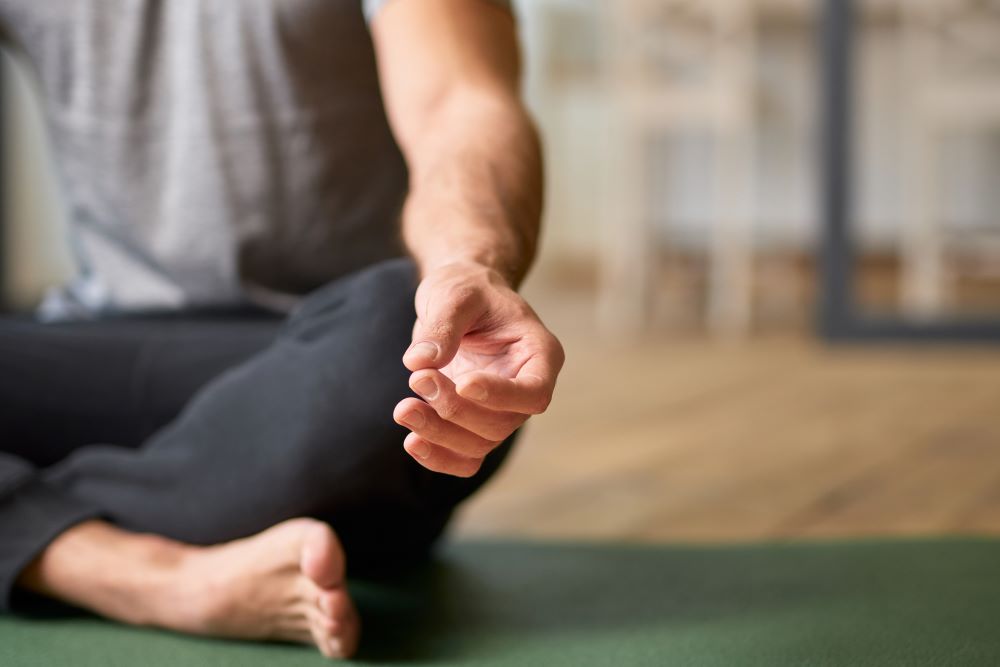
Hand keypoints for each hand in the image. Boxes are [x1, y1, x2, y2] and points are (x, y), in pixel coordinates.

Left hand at [393, 261, 564, 476]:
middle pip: (500, 423)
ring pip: (479, 445)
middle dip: (454, 409)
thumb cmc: (467, 288)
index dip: (501, 396)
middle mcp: (526, 388)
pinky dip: (438, 457)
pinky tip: (411, 441)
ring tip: (403, 409)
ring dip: (438, 434)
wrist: (459, 299)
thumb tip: (420, 361)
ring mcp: (502, 411)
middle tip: (418, 378)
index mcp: (540, 355)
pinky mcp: (474, 424)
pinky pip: (464, 458)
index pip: (534, 392)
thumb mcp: (456, 293)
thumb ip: (443, 325)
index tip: (464, 382)